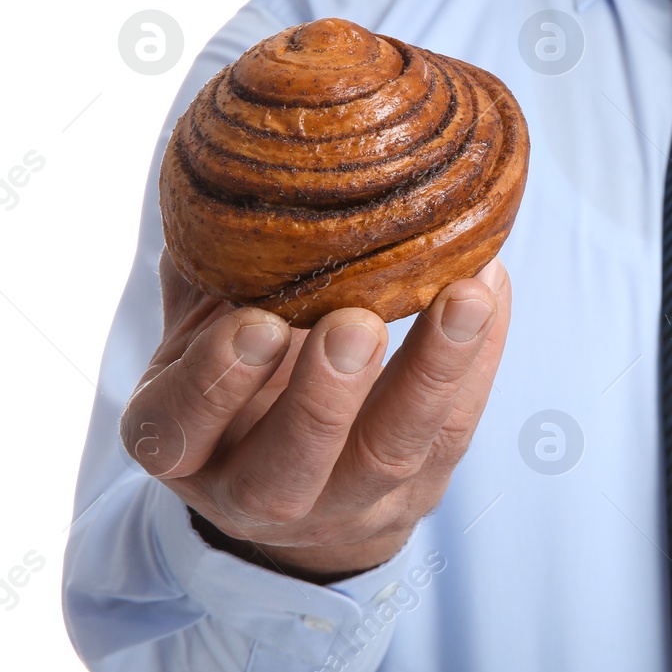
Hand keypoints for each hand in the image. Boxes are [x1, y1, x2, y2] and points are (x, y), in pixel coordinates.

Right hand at [120, 250, 510, 578]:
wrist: (304, 470)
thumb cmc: (242, 375)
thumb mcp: (198, 334)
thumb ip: (205, 274)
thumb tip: (227, 170)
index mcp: (184, 447)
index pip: (179, 429)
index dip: (215, 382)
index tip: (258, 322)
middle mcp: (256, 494)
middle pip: (287, 470)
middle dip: (323, 398)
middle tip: (357, 323)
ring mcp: (345, 501)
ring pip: (389, 454)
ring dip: (429, 374)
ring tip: (463, 298)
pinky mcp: (421, 487)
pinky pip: (456, 429)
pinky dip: (481, 357)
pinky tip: (491, 286)